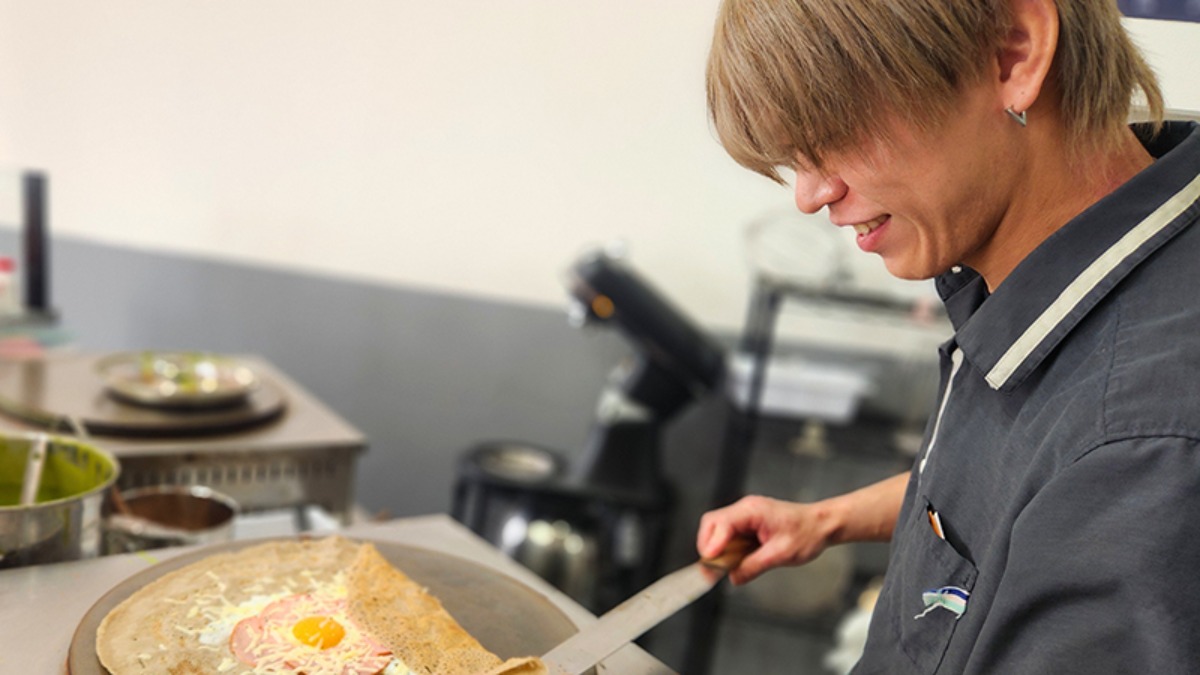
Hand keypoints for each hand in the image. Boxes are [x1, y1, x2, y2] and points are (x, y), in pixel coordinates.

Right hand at [696, 495, 834, 584]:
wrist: (821, 525)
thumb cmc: (807, 533)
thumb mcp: (781, 554)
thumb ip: (754, 566)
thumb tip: (733, 577)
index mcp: (752, 511)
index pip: (720, 524)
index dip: (712, 545)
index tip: (710, 564)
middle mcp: (745, 510)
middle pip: (711, 524)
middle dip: (708, 547)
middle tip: (712, 571)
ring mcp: (745, 516)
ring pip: (717, 530)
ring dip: (717, 550)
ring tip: (724, 569)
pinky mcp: (747, 525)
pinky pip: (728, 536)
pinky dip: (726, 550)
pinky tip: (735, 562)